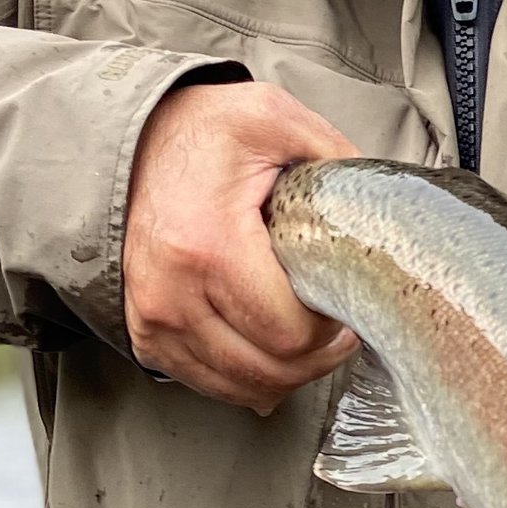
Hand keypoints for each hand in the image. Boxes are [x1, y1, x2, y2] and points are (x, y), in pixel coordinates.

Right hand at [123, 80, 361, 410]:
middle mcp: (171, 293)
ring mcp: (152, 318)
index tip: (343, 306)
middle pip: (267, 371)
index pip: (289, 336)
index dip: (330, 331)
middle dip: (313, 357)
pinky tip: (265, 348)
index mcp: (208, 246)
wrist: (129, 138)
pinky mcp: (144, 331)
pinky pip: (204, 382)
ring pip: (237, 388)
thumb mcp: (274, 119)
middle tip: (335, 327)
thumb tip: (377, 207)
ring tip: (305, 338)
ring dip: (282, 374)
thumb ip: (334, 159)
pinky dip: (243, 376)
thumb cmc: (201, 130)